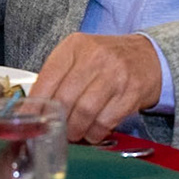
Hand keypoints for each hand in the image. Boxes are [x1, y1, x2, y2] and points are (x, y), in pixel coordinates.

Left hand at [31, 33, 161, 143]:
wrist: (149, 56)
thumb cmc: (107, 60)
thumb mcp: (80, 56)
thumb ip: (58, 76)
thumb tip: (33, 108)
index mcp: (75, 46)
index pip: (48, 77)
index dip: (36, 104)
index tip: (30, 120)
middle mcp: (95, 56)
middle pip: (65, 98)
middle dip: (57, 121)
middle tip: (55, 131)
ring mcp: (115, 74)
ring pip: (84, 112)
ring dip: (75, 130)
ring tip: (74, 133)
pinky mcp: (131, 92)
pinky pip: (105, 121)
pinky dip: (94, 133)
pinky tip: (92, 132)